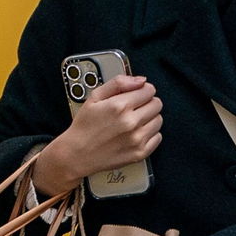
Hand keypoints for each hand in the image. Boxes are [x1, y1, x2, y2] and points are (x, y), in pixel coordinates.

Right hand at [33, 74, 163, 195]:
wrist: (77, 155)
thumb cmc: (84, 127)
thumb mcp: (95, 97)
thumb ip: (118, 83)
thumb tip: (140, 80)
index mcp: (120, 106)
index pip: (149, 90)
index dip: (143, 90)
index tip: (137, 94)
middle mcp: (131, 122)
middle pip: (157, 104)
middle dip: (148, 102)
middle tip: (136, 108)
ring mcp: (137, 139)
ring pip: (158, 120)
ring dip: (150, 118)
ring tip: (135, 121)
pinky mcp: (139, 153)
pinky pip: (157, 137)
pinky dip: (150, 134)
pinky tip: (137, 133)